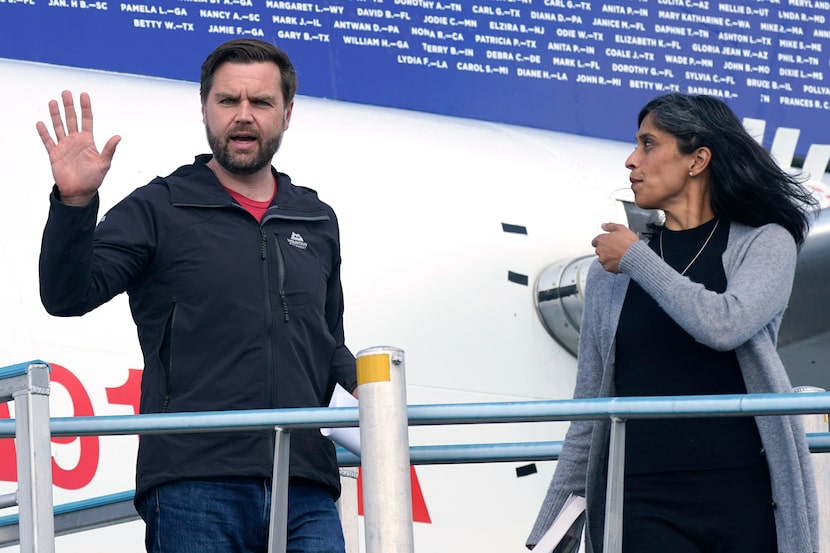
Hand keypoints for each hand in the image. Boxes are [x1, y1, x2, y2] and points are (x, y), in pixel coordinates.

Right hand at [35, 91, 120, 205]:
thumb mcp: (104, 164)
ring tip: (53, 102)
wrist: (79, 192)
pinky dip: (44, 132)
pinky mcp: (54, 154)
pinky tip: (41, 123)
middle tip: (66, 92)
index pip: (87, 120)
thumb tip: (118, 136)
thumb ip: (109, 150)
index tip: (84, 95)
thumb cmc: (93, 179)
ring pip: (58, 126)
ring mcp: (64, 146)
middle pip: (71, 119)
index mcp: (88, 141)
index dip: (85, 108)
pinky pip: (48, 141)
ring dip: (55, 115)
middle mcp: (75, 141)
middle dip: (69, 106)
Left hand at [591, 222, 638, 272]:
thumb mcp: (621, 229)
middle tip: (615, 248)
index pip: (595, 241)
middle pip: (599, 250)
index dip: (602, 241)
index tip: (608, 242)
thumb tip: (604, 225)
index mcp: (601, 240)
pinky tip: (619, 260)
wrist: (635, 256)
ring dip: (608, 257)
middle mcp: (599, 250)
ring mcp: (603, 259)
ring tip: (618, 255)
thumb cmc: (629, 243)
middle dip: (606, 249)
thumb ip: (611, 226)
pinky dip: (612, 264)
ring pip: (603, 258)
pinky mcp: (607, 267)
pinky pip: (607, 266)